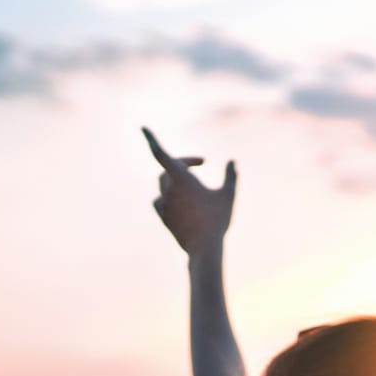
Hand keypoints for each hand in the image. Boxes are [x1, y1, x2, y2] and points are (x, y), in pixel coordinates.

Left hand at [143, 127, 236, 257]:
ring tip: (194, 185)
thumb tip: (232, 162)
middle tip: (201, 162)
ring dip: (176, 180)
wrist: (204, 248)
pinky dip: (169, 197)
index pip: (161, 153)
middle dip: (183, 163)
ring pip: (164, 184)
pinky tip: (180, 202)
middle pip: (168, 168)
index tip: (143, 128)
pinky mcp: (163, 216)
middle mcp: (168, 188)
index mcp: (181, 178)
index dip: (151, 139)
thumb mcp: (228, 196)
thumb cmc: (217, 219)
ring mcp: (164, 203)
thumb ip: (230, 176)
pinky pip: (160, 200)